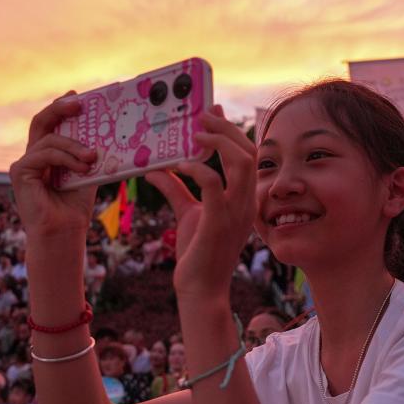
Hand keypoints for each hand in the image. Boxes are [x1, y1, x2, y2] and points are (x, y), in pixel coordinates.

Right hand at [9, 92, 98, 238]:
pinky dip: (65, 158)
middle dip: (60, 108)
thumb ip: (88, 153)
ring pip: (49, 140)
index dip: (62, 107)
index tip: (79, 97)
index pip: (52, 124)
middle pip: (42, 122)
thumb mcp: (87, 173)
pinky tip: (82, 168)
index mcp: (48, 154)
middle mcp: (34, 155)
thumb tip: (108, 131)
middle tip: (79, 103)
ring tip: (91, 158)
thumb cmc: (75, 207)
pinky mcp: (20, 172)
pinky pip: (43, 154)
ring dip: (73, 146)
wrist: (64, 232)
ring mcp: (25, 163)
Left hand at [145, 107, 256, 298]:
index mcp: (244, 199)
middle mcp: (246, 202)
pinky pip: (213, 184)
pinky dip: (198, 169)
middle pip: (249, 152)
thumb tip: (154, 167)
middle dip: (227, 129)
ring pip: (241, 162)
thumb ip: (175, 189)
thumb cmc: (197, 254)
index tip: (213, 113)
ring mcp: (236, 212)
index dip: (233, 131)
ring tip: (196, 134)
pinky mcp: (219, 221)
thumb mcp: (188, 213)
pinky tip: (180, 166)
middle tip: (202, 117)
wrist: (200, 289)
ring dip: (219, 142)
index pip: (249, 155)